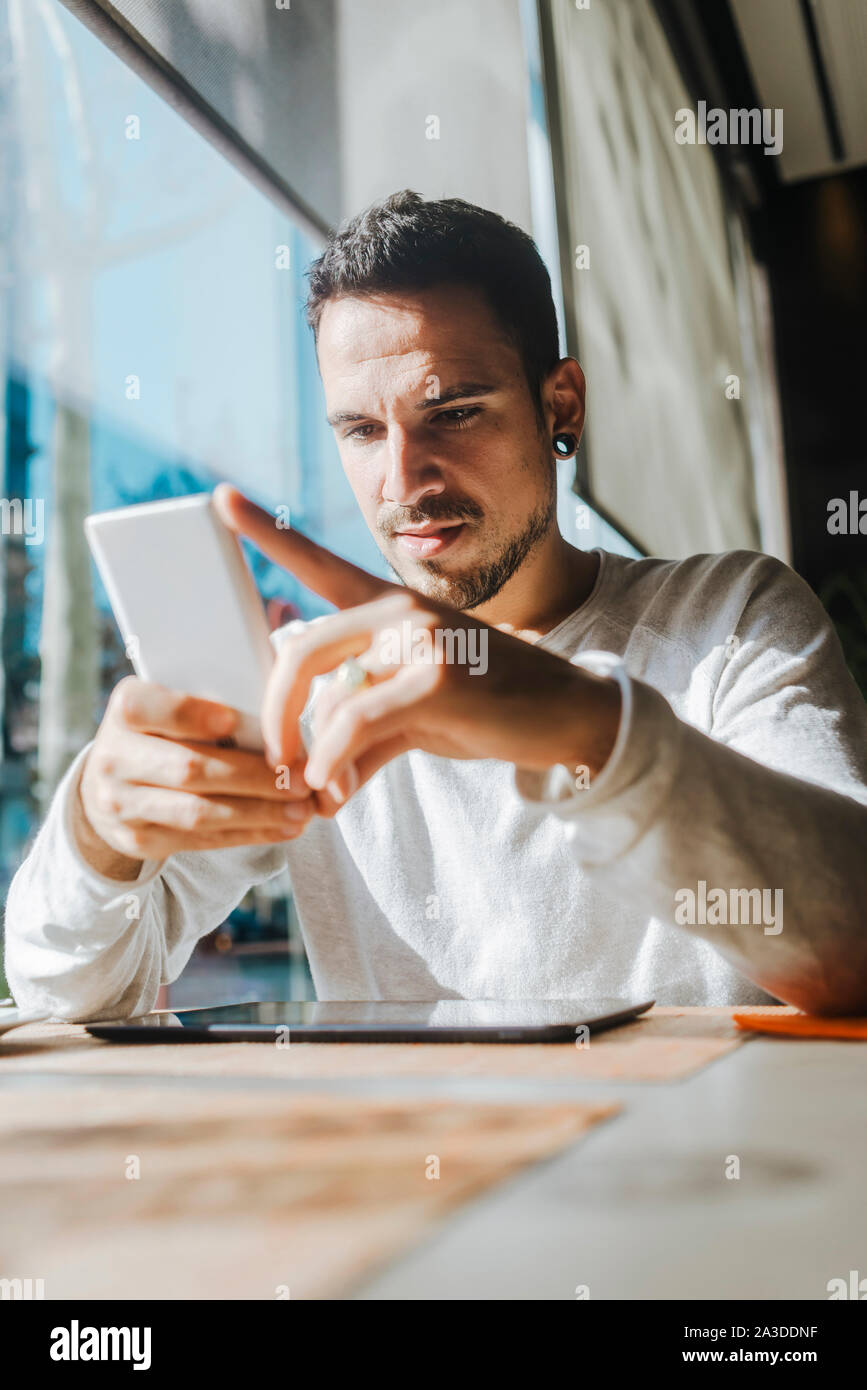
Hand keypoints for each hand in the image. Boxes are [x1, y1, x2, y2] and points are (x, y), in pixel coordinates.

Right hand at [76, 676, 315, 877]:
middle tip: (302, 778)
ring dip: (259, 812)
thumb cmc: (161, 732)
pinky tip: (283, 827)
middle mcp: (113, 758)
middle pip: (189, 768)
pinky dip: (248, 833)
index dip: (195, 715)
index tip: (236, 723)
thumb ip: (211, 705)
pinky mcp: (139, 840)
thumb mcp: (169, 706)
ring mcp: (122, 804)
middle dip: (254, 776)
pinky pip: (201, 840)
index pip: (153, 709)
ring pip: (198, 812)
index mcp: (125, 709)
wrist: (108, 783)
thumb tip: (280, 723)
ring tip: (302, 809)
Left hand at [215, 486, 621, 809]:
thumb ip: (363, 734)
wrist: (567, 716)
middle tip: (272, 762)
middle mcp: (400, 611)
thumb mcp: (416, 716)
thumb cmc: (489, 710)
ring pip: (327, 694)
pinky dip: (335, 763)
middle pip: (301, 650)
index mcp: (391, 609)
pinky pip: (356, 723)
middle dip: (275, 714)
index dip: (266, 536)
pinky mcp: (437, 677)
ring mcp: (421, 638)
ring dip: (309, 754)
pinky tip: (333, 792)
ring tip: (314, 791)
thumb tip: (317, 786)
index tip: (219, 501)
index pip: (320, 565)